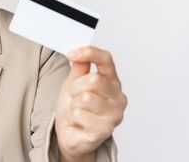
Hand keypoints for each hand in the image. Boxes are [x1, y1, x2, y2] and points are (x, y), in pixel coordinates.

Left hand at [54, 46, 126, 160]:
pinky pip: (80, 114)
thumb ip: (79, 68)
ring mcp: (114, 115)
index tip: (71, 53)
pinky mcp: (105, 130)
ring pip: (85, 98)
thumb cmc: (75, 109)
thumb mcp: (74, 83)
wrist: (70, 135)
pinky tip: (79, 122)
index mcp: (112, 81)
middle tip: (73, 96)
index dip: (89, 53)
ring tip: (77, 110)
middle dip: (75, 87)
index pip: (106, 59)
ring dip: (74, 104)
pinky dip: (73, 118)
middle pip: (94, 80)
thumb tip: (79, 53)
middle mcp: (118, 97)